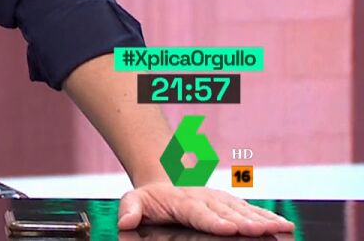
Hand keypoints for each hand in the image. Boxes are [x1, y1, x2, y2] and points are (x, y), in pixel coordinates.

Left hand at [117, 182, 293, 235]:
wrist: (163, 179)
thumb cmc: (150, 198)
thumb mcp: (134, 200)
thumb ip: (129, 210)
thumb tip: (125, 221)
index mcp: (183, 202)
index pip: (200, 214)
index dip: (214, 221)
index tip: (228, 228)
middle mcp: (205, 199)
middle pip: (228, 214)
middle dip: (247, 223)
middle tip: (264, 231)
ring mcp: (219, 201)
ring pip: (243, 211)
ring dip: (263, 219)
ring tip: (282, 227)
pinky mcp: (229, 204)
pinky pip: (250, 210)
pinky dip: (267, 216)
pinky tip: (284, 225)